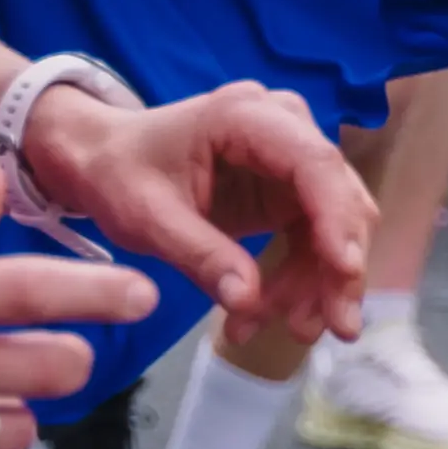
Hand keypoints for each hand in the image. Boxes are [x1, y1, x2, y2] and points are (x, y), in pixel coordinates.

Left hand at [18, 77, 374, 349]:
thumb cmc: (118, 174)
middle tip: (333, 328)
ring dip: (319, 280)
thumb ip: (199, 255)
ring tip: (288, 330)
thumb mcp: (147, 218)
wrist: (101, 156)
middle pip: (337, 195)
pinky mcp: (286, 189)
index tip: (346, 272)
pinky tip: (261, 314)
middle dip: (339, 265)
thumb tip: (248, 301)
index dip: (337, 217)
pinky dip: (297, 278)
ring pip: (333, 222)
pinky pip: (311, 236)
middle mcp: (284, 128)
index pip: (314, 163)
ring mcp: (289, 158)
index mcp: (248, 118)